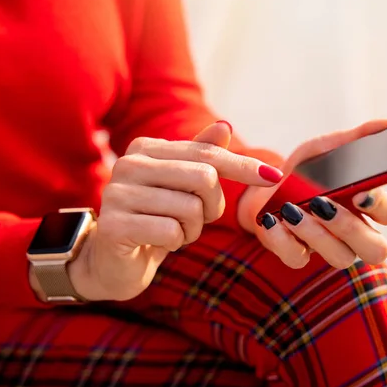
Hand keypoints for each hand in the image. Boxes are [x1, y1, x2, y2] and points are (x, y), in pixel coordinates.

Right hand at [56, 122, 282, 300]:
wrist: (112, 261)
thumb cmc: (153, 219)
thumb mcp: (180, 187)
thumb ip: (199, 156)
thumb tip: (223, 125)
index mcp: (146, 148)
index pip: (207, 153)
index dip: (243, 166)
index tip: (274, 176)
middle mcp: (129, 164)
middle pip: (204, 178)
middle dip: (212, 206)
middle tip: (197, 219)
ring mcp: (118, 193)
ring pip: (191, 208)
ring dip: (192, 229)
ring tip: (172, 231)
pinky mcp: (114, 225)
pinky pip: (171, 231)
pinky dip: (175, 242)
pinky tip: (158, 243)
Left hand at [238, 118, 386, 268]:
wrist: (263, 185)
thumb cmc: (305, 170)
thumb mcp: (328, 148)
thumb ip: (361, 136)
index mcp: (367, 205)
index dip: (379, 206)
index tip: (361, 192)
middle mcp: (354, 233)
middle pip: (375, 250)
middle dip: (351, 229)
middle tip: (324, 204)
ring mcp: (327, 248)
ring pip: (340, 258)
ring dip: (316, 233)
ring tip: (292, 209)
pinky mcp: (298, 255)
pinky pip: (297, 259)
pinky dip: (283, 239)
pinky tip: (273, 219)